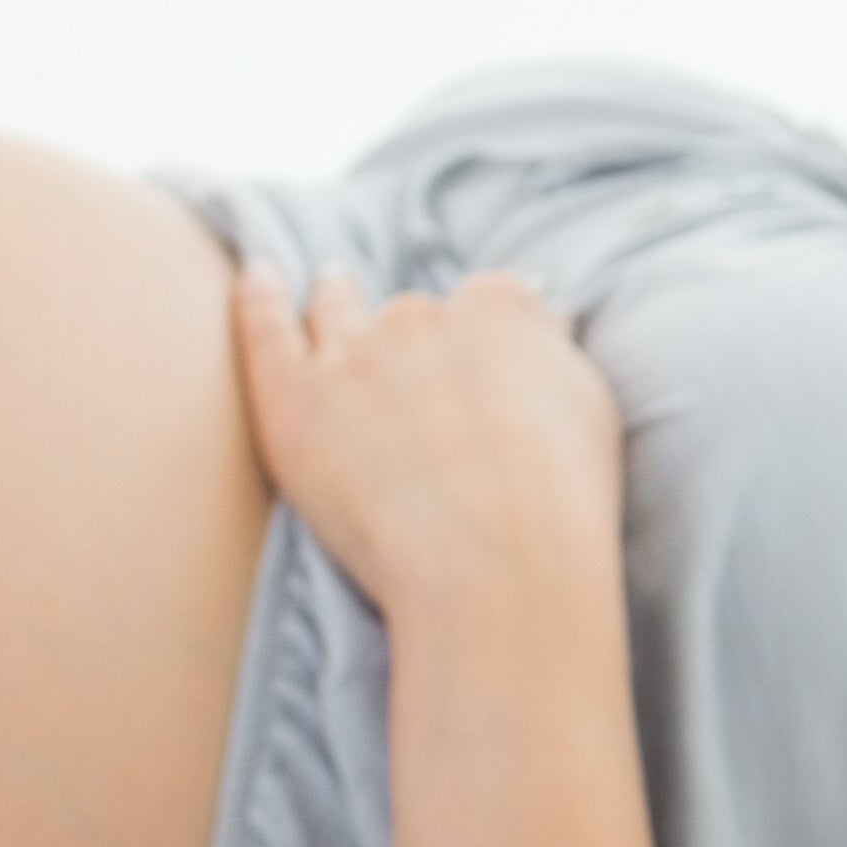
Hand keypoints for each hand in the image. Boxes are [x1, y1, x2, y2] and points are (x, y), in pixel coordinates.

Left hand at [229, 267, 625, 633]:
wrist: (499, 568)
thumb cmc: (559, 505)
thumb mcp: (589, 409)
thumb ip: (553, 355)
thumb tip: (543, 321)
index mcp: (499, 308)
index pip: (485, 304)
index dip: (479, 338)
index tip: (474, 364)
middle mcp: (423, 313)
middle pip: (409, 315)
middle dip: (408, 339)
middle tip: (408, 379)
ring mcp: (353, 351)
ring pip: (335, 308)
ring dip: (333, 299)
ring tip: (326, 290)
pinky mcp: (294, 395)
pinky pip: (265, 326)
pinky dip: (259, 297)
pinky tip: (257, 279)